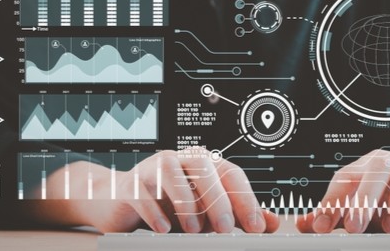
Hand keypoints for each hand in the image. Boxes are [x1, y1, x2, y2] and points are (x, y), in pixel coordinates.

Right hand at [27, 147, 278, 232]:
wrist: (119, 199)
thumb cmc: (166, 203)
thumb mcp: (204, 210)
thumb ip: (236, 214)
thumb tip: (271, 223)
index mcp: (203, 163)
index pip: (231, 174)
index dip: (246, 199)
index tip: (256, 226)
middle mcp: (181, 160)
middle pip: (206, 172)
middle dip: (219, 202)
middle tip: (226, 229)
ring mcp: (154, 168)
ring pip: (175, 178)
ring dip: (187, 206)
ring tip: (194, 230)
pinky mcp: (132, 184)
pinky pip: (145, 195)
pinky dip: (156, 214)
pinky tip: (164, 229)